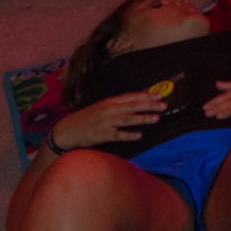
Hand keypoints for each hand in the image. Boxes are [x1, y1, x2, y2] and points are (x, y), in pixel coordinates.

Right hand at [51, 91, 166, 149]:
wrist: (66, 130)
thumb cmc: (86, 119)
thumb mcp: (101, 108)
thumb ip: (117, 106)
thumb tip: (137, 103)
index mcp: (109, 102)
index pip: (131, 97)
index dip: (146, 95)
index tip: (160, 95)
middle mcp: (108, 110)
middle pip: (132, 106)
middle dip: (149, 105)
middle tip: (164, 105)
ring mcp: (105, 122)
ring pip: (127, 119)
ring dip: (143, 118)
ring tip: (156, 118)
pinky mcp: (101, 135)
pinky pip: (117, 135)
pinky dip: (128, 134)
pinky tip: (139, 135)